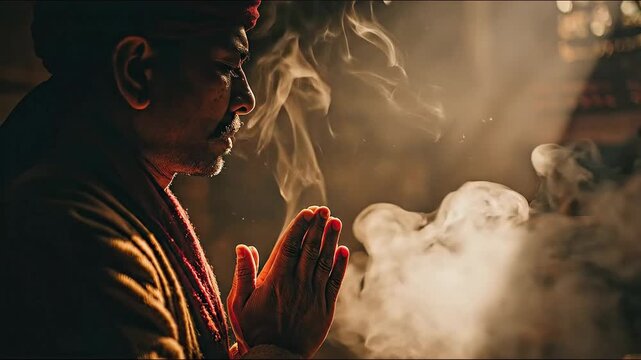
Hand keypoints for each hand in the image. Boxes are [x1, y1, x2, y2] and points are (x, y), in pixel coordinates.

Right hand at [227, 206, 349, 357]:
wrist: (275, 357)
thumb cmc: (254, 329)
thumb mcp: (239, 303)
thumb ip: (243, 274)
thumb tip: (243, 247)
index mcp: (275, 280)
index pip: (289, 246)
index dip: (300, 227)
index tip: (308, 211)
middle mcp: (296, 284)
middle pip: (309, 249)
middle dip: (318, 227)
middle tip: (324, 210)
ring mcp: (313, 296)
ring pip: (324, 262)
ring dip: (331, 240)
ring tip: (335, 221)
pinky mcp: (325, 308)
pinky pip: (334, 283)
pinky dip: (340, 266)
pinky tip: (343, 250)